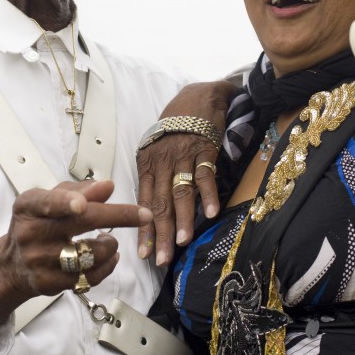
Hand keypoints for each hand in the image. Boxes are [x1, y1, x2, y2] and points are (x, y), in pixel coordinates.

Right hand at [0, 180, 151, 332]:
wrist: (11, 265)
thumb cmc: (38, 222)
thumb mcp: (50, 199)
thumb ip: (80, 190)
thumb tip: (108, 186)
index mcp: (29, 206)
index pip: (48, 202)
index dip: (65, 202)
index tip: (83, 204)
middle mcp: (31, 233)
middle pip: (79, 224)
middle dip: (117, 217)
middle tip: (143, 215)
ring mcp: (39, 261)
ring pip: (89, 254)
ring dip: (110, 245)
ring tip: (110, 239)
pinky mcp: (49, 284)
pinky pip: (88, 277)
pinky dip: (107, 265)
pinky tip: (109, 257)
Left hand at [136, 81, 233, 265]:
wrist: (198, 95)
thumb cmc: (175, 125)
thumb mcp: (156, 147)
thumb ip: (155, 175)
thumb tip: (153, 208)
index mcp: (147, 161)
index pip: (143, 200)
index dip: (144, 228)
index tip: (144, 254)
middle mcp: (162, 160)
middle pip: (160, 201)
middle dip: (161, 233)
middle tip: (162, 259)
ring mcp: (184, 154)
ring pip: (181, 191)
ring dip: (182, 218)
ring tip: (183, 241)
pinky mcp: (204, 147)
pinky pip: (205, 174)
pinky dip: (207, 193)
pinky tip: (210, 213)